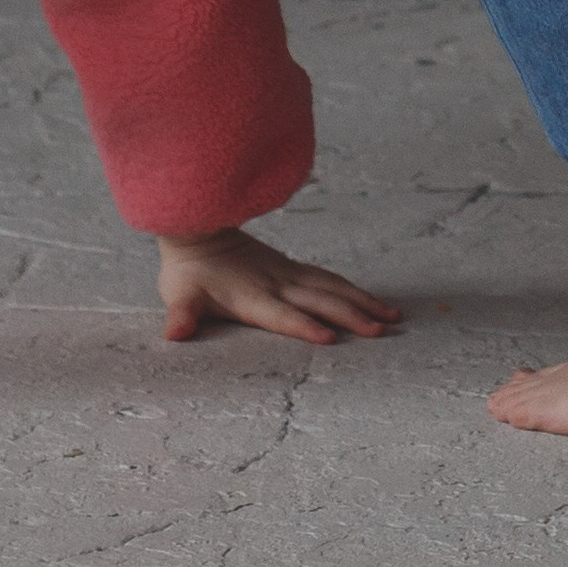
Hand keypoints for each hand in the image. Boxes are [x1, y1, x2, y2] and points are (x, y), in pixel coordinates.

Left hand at [155, 226, 402, 347]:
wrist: (199, 229)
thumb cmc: (189, 272)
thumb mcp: (180, 296)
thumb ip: (182, 315)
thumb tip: (174, 333)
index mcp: (252, 297)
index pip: (282, 314)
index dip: (304, 325)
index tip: (330, 337)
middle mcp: (276, 284)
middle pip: (320, 301)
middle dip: (351, 316)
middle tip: (382, 331)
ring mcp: (288, 274)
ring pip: (332, 287)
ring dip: (362, 302)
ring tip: (392, 317)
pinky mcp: (292, 269)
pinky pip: (329, 279)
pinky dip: (352, 290)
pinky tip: (370, 300)